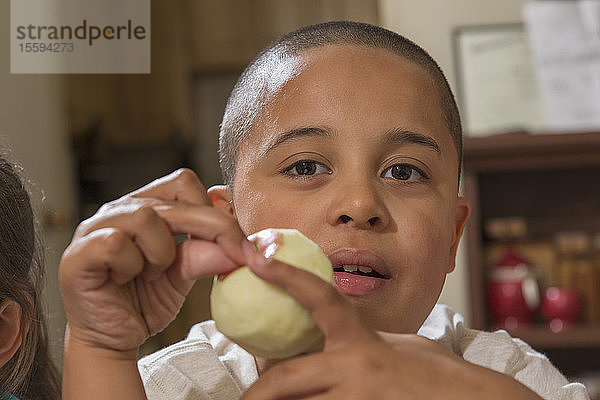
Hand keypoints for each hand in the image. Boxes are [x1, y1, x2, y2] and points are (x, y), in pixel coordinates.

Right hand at [60, 169, 249, 353]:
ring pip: (146, 217)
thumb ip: (205, 253)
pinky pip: (116, 243)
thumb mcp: (184, 276)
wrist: (111, 340)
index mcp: (147, 207)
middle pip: (175, 198)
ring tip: (155, 273)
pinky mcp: (79, 253)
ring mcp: (96, 228)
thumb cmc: (143, 302)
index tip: (239, 243)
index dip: (216, 210)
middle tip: (232, 256)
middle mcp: (121, 209)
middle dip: (211, 229)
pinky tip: (128, 279)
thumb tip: (237, 240)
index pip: (185, 184)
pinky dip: (132, 265)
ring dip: (162, 252)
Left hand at [240, 252, 542, 399]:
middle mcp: (354, 369)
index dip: (285, 274)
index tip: (257, 256)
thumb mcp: (396, 345)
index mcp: (361, 340)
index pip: (319, 296)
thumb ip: (360, 340)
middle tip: (246, 396)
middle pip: (287, 377)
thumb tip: (328, 337)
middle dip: (259, 389)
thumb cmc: (435, 373)